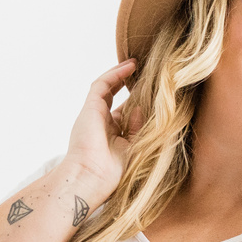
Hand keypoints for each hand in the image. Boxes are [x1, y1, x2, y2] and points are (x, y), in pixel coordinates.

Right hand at [63, 59, 147, 198]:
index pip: (124, 113)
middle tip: (144, 73)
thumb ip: (138, 127)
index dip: (136, 101)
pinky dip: (115, 74)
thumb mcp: (134, 147)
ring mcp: (94, 114)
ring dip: (120, 74)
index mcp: (112, 135)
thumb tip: (140, 108)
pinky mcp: (90, 107)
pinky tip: (130, 67)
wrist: (92, 177)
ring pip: (106, 87)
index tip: (150, 92)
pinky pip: (102, 84)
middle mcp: (101, 123)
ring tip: (136, 64)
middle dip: (127, 84)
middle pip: (114, 97)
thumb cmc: (114, 172)